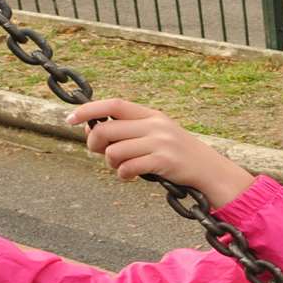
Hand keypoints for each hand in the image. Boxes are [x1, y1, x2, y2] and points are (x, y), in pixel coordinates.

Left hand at [68, 98, 254, 205]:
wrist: (212, 172)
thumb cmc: (179, 157)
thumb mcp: (159, 136)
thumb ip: (131, 131)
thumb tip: (92, 131)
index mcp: (152, 115)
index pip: (114, 105)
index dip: (89, 110)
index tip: (70, 118)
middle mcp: (155, 125)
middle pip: (107, 129)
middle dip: (95, 144)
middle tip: (99, 155)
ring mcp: (160, 142)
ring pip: (113, 151)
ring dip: (111, 164)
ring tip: (122, 169)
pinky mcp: (163, 161)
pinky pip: (128, 167)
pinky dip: (124, 175)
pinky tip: (130, 177)